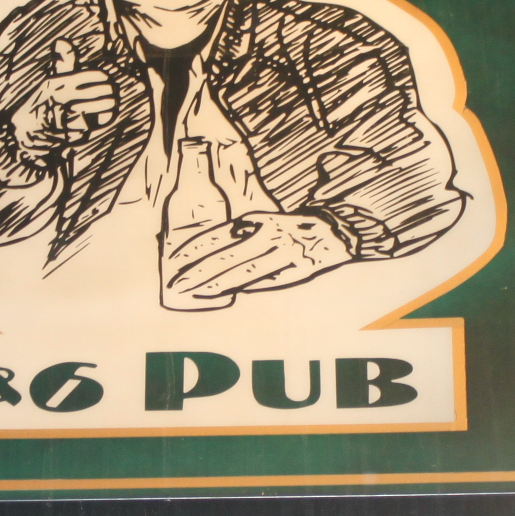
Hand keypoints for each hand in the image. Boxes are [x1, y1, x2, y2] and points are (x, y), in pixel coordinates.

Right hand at [10, 39, 115, 152]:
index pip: (93, 76)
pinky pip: (98, 123)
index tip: (106, 80)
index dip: (103, 78)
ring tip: (112, 102)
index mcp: (59, 82)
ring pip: (102, 106)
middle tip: (112, 91)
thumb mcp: (51, 80)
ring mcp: (69, 116)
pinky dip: (103, 119)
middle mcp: (62, 98)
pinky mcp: (73, 132)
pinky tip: (105, 116)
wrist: (28, 129)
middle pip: (101, 90)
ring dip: (110, 104)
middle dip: (109, 90)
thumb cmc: (44, 101)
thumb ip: (62, 61)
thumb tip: (62, 41)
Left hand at [165, 211, 353, 297]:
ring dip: (216, 284)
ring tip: (193, 291)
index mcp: (263, 220)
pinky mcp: (296, 274)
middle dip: (201, 270)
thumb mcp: (267, 220)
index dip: (198, 246)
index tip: (176, 257)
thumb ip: (243, 233)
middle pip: (229, 257)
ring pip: (245, 274)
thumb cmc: (293, 227)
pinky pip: (262, 284)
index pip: (224, 233)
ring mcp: (285, 257)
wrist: (338, 234)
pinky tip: (220, 295)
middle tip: (177, 282)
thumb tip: (210, 249)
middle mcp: (273, 237)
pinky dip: (239, 289)